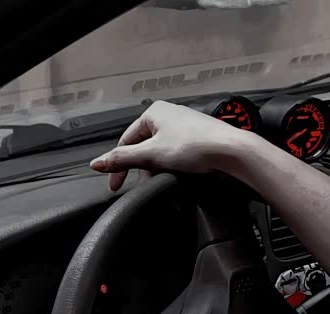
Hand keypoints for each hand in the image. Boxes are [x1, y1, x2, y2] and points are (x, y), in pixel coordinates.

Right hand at [90, 100, 249, 190]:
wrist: (232, 152)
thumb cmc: (197, 146)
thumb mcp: (151, 155)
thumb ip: (122, 159)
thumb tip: (97, 163)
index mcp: (154, 112)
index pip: (126, 141)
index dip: (118, 165)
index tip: (115, 185)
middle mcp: (169, 116)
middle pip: (143, 148)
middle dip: (141, 169)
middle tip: (143, 186)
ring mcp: (185, 128)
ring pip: (160, 153)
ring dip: (157, 170)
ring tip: (164, 181)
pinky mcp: (198, 141)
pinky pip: (177, 156)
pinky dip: (173, 168)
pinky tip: (179, 177)